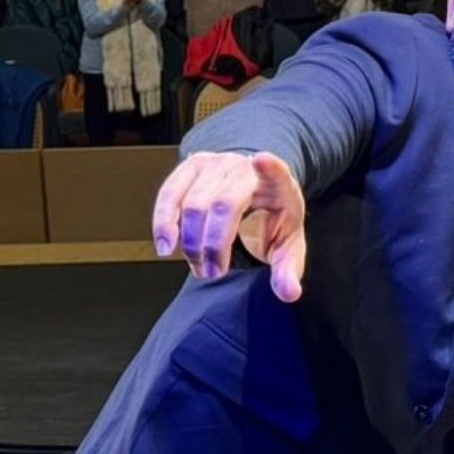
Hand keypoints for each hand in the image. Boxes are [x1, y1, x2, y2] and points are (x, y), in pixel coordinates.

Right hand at [150, 150, 311, 301]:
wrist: (252, 188)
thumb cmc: (271, 218)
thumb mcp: (286, 243)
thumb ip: (287, 269)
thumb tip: (289, 293)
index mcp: (278, 184)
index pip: (277, 171)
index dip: (271, 166)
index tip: (262, 159)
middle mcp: (244, 168)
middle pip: (223, 203)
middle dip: (213, 244)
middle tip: (212, 273)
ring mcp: (215, 164)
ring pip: (193, 202)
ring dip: (191, 241)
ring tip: (198, 266)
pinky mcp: (190, 167)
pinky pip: (169, 194)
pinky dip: (164, 222)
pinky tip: (167, 246)